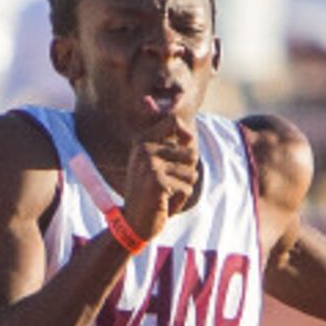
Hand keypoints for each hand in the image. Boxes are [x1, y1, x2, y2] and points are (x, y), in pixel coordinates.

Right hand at [119, 119, 200, 241]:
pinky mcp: (157, 183)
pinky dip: (180, 200)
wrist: (133, 221)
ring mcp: (149, 165)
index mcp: (142, 140)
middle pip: (191, 152)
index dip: (187, 134)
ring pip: (192, 173)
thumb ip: (171, 140)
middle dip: (187, 172)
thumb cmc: (150, 191)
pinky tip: (164, 203)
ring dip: (184, 188)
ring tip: (165, 193)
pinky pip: (187, 189)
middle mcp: (144, 149)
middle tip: (168, 183)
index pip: (173, 121)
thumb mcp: (158, 163)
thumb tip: (177, 104)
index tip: (185, 146)